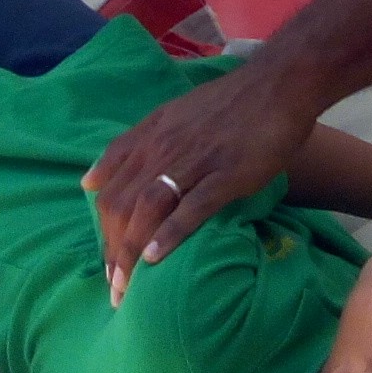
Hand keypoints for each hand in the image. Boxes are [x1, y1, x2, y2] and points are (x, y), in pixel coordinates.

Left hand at [84, 58, 312, 293]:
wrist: (276, 85)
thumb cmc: (227, 104)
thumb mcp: (170, 115)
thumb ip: (134, 145)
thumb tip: (94, 179)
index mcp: (149, 137)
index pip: (110, 188)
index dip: (101, 229)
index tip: (106, 260)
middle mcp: (162, 149)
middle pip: (121, 205)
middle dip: (112, 250)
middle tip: (115, 287)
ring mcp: (192, 162)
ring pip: (147, 209)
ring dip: (131, 251)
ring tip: (127, 286)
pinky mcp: (224, 175)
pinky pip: (190, 208)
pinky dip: (169, 235)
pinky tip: (156, 260)